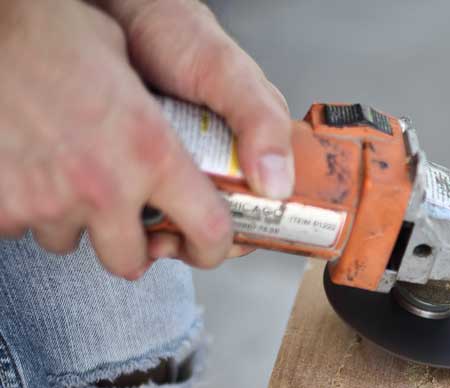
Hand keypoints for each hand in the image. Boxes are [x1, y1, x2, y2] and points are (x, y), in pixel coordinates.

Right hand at [0, 0, 233, 277]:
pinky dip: (23, 207)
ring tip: (66, 179)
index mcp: (152, 151)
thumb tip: (189, 132)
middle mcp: (106, 186)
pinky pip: (19, 226)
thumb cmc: (50, 29)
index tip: (205, 247)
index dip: (211, 248)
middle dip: (129, 247)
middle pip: (130, 261)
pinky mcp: (4, 203)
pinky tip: (26, 170)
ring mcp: (50, 200)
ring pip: (68, 242)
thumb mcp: (126, 59)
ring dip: (72, 221)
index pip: (208, 230)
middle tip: (124, 223)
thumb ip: (157, 110)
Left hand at [97, 0, 294, 260]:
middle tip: (179, 242)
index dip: (257, 232)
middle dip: (204, 241)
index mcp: (254, 144)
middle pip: (224, 221)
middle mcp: (219, 159)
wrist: (111, 9)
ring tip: (149, 234)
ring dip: (167, 236)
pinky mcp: (138, 165)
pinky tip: (125, 216)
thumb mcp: (227, 74)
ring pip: (181, 220)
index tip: (234, 243)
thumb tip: (278, 187)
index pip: (270, 205)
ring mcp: (177, 165)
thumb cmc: (175, 31)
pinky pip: (142, 205)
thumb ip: (261, 123)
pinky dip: (135, 218)